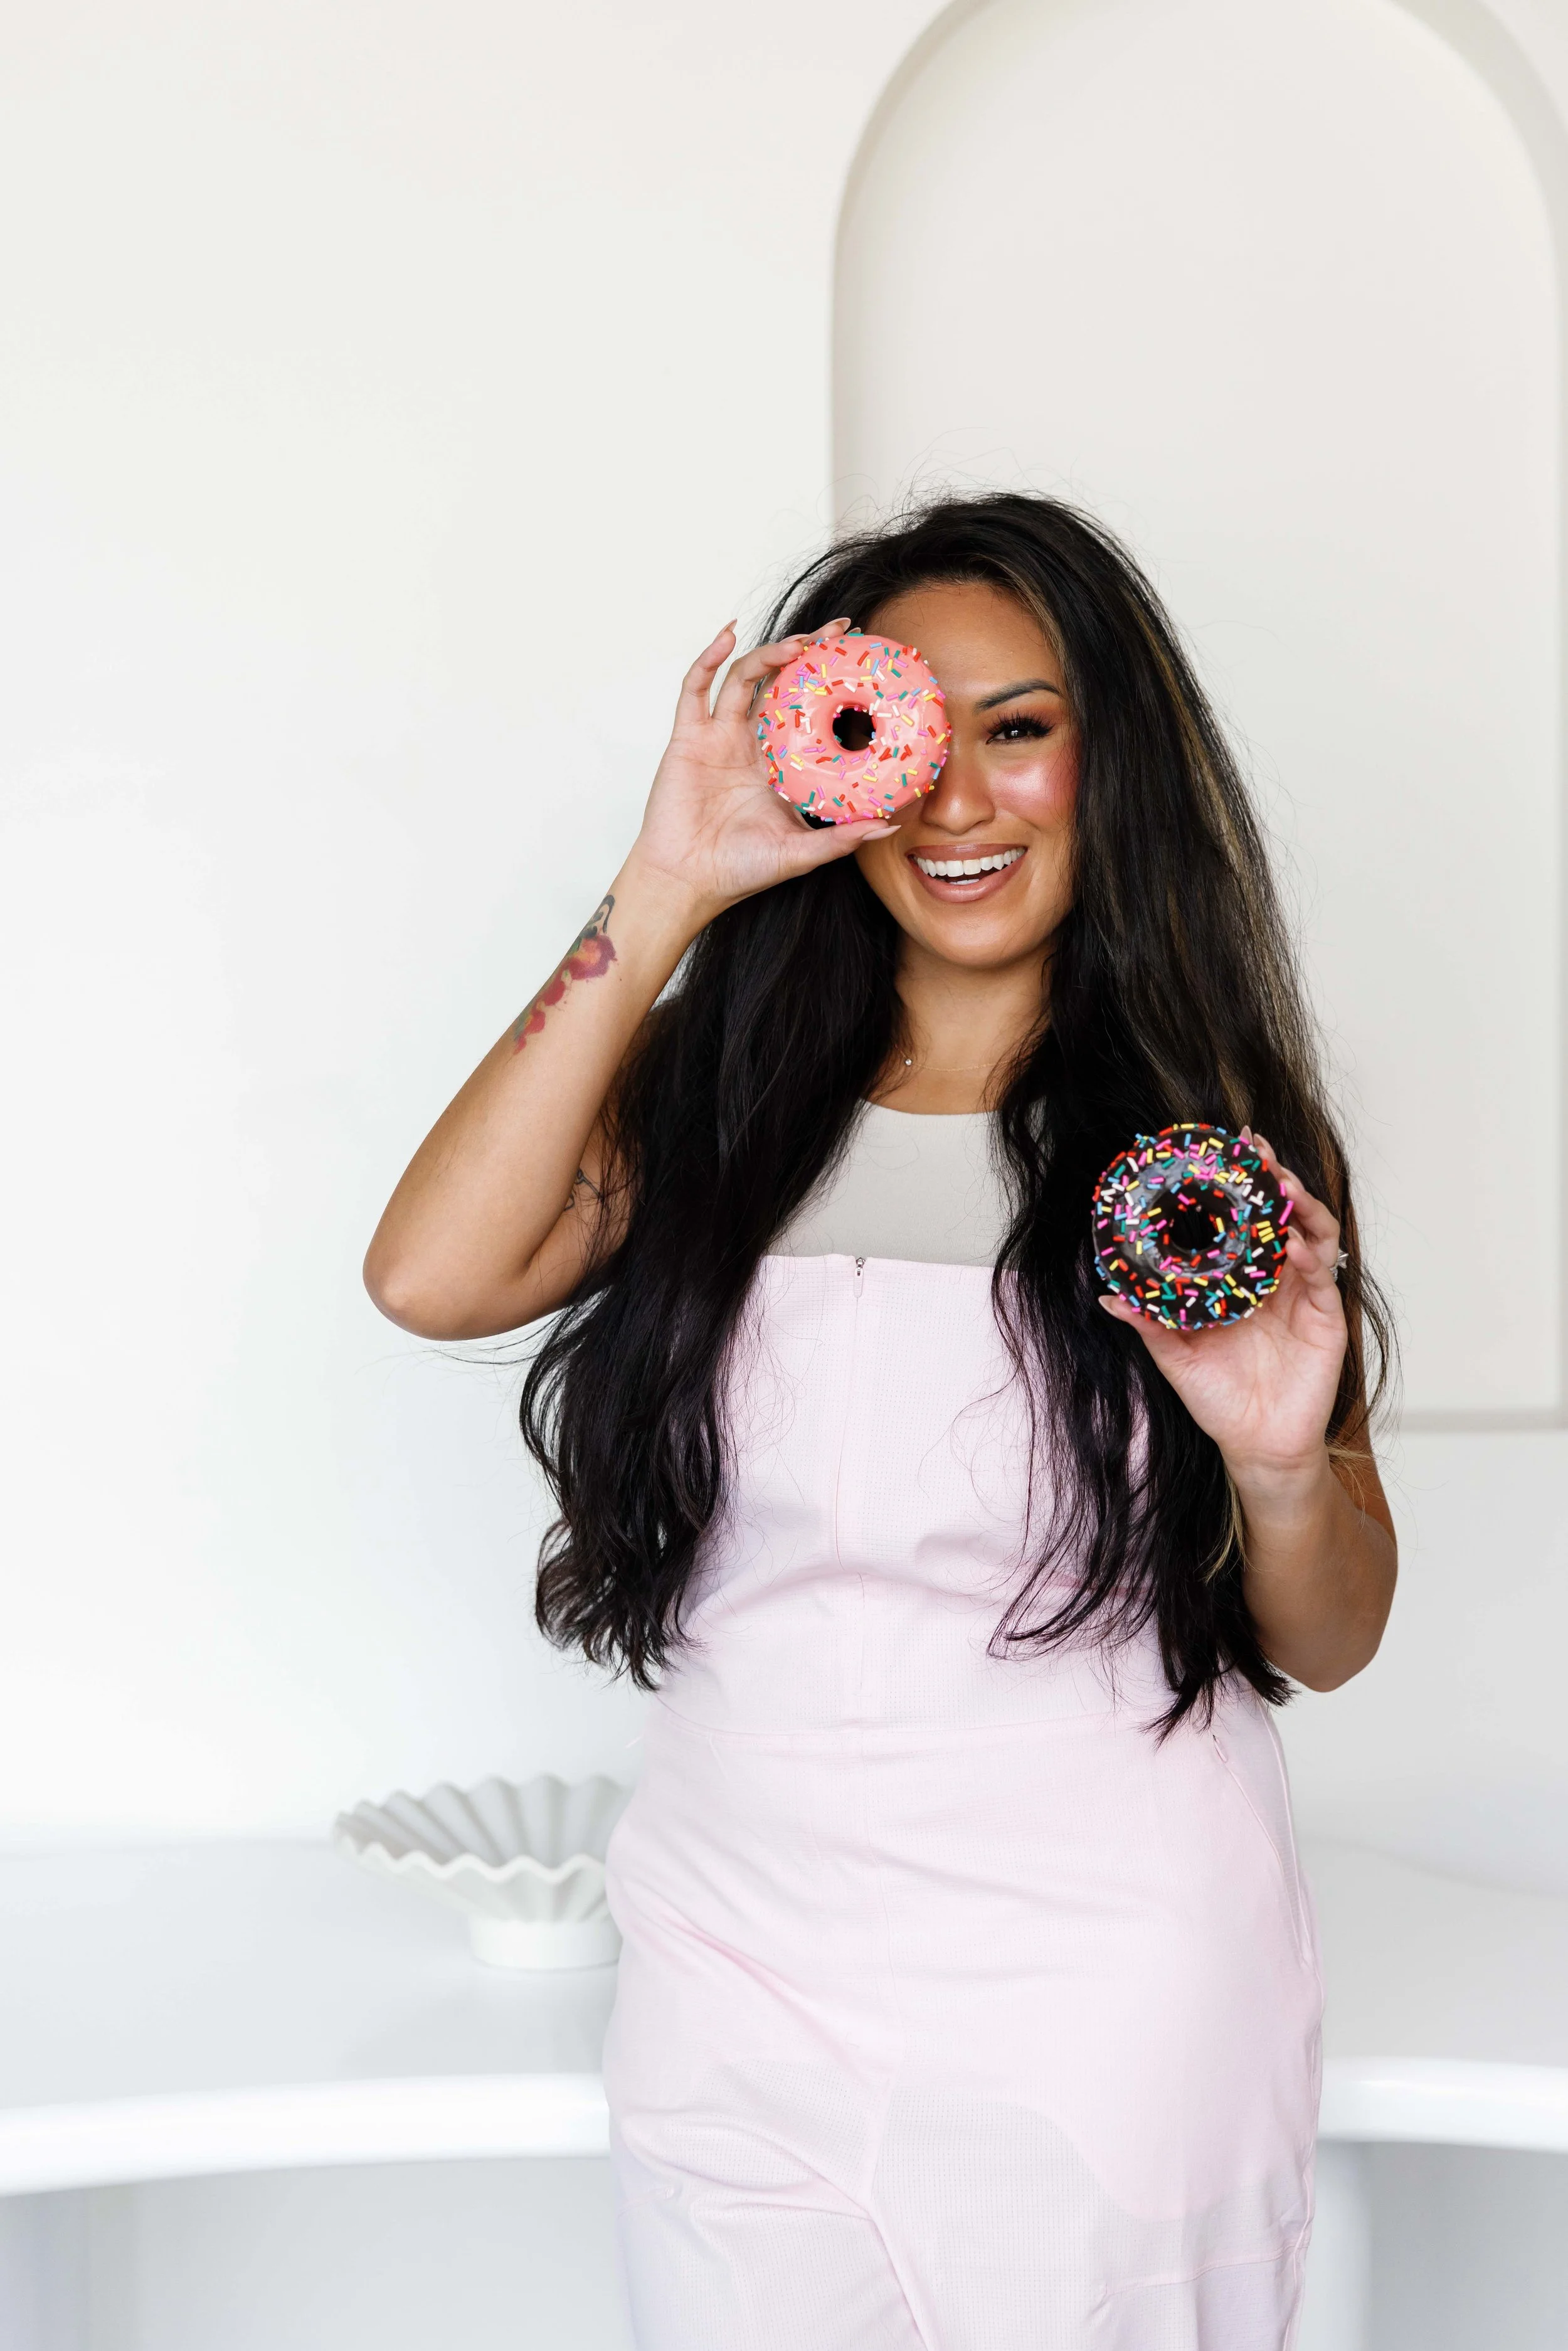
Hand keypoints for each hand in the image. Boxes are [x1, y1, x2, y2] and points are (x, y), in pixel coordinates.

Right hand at [623, 621, 896, 924]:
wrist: (688, 882)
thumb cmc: (740, 870)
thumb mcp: (801, 853)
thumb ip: (842, 839)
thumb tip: (890, 827)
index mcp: (778, 762)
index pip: (809, 708)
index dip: (831, 682)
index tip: (860, 660)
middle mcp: (750, 742)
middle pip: (780, 681)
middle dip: (808, 651)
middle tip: (840, 630)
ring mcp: (718, 736)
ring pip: (744, 677)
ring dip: (770, 654)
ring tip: (798, 644)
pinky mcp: (688, 738)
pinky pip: (695, 689)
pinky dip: (708, 659)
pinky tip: (728, 636)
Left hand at [1097, 1129, 1347, 1490]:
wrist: (1256, 1445)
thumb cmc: (1218, 1399)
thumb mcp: (1174, 1356)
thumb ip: (1148, 1322)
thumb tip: (1106, 1296)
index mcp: (1239, 1279)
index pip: (1242, 1220)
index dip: (1238, 1185)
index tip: (1225, 1148)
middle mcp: (1274, 1278)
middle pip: (1281, 1215)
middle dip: (1272, 1178)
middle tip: (1256, 1150)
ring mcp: (1303, 1293)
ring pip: (1311, 1232)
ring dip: (1299, 1204)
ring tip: (1280, 1184)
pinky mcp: (1325, 1316)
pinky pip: (1323, 1274)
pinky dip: (1308, 1253)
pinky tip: (1290, 1244)